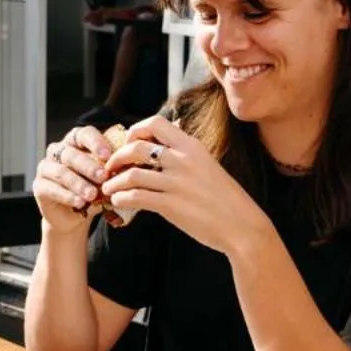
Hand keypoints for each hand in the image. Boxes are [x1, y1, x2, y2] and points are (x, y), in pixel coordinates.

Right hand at [33, 123, 119, 235]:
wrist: (75, 217)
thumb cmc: (93, 192)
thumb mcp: (105, 180)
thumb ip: (111, 170)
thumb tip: (128, 165)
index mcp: (75, 143)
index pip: (84, 134)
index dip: (95, 142)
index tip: (108, 155)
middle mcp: (58, 151)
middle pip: (71, 154)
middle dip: (88, 166)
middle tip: (103, 177)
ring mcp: (46, 168)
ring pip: (61, 172)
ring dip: (78, 183)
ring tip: (92, 195)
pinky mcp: (39, 186)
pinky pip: (51, 188)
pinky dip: (67, 196)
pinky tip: (80, 203)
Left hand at [97, 115, 268, 255]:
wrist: (242, 227)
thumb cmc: (225, 199)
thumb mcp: (208, 165)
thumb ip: (185, 154)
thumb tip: (165, 140)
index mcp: (192, 146)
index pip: (155, 123)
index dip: (135, 131)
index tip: (128, 144)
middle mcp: (183, 160)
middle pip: (136, 147)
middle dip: (117, 157)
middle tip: (111, 168)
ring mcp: (176, 183)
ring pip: (131, 174)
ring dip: (114, 181)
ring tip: (108, 188)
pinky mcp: (171, 206)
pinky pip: (135, 197)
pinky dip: (121, 198)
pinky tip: (118, 201)